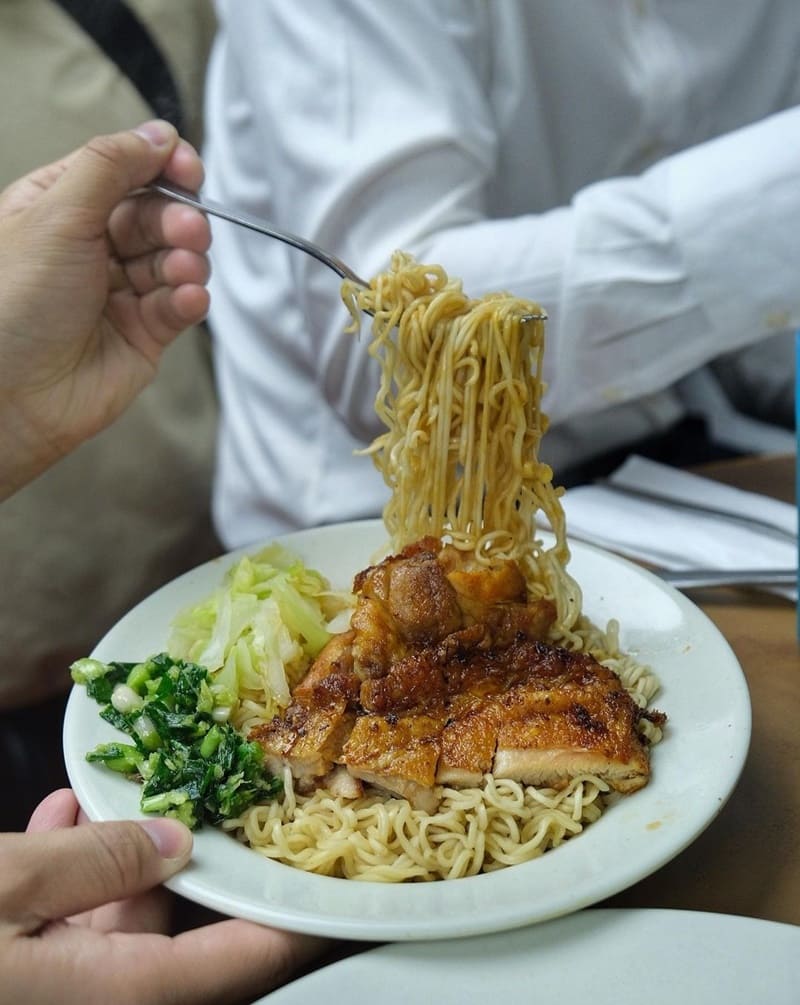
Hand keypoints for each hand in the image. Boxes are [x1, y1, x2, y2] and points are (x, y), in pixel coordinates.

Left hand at [0, 120, 211, 499]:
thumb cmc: (15, 303)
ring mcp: (119, 292)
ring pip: (174, 260)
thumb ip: (110, 166)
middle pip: (156, 215)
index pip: (125, 171)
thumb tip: (158, 134)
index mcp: (60, 206)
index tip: (188, 169)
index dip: (161, 166)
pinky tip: (189, 297)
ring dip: (187, 260)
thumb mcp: (56, 214)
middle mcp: (91, 246)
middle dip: (178, 219)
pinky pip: (179, 307)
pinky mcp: (143, 334)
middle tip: (188, 229)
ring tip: (186, 270)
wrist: (12, 394)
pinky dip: (190, 299)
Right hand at [0, 789, 327, 1004]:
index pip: (245, 960)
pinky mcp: (29, 982)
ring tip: (113, 790)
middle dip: (193, 854)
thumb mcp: (9, 885)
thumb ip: (97, 861)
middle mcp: (104, 1002)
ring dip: (119, 854)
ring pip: (123, 922)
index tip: (334, 879)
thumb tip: (174, 840)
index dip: (297, 917)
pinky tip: (60, 820)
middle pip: (184, 932)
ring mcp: (67, 993)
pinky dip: (73, 877)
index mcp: (119, 994)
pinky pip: (74, 930)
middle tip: (209, 795)